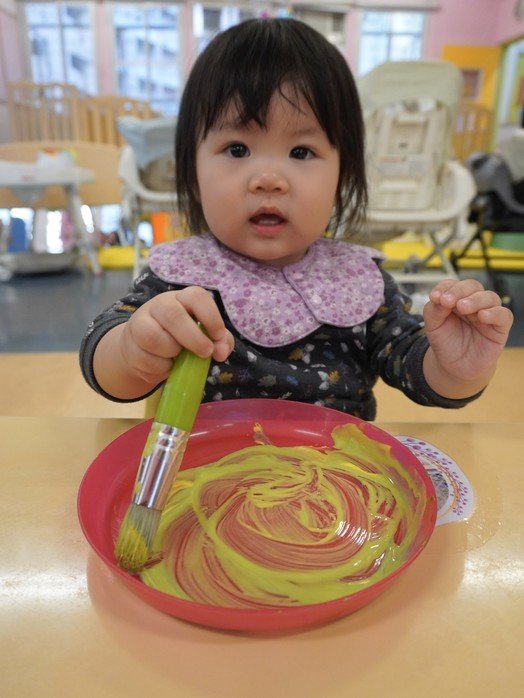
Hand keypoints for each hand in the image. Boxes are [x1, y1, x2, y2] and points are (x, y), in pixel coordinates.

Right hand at [119, 286, 234, 384]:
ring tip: (178, 356)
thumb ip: (220, 342)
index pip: (196, 296)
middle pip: (173, 315)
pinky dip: (161, 367)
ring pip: (154, 336)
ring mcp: (141, 321)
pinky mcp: (129, 342)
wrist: (145, 351)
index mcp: (183, 298)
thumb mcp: (204, 337)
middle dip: (193, 338)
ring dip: (172, 352)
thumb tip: (221, 352)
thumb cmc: (181, 339)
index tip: (217, 336)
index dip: (210, 316)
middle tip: (205, 353)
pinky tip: (165, 364)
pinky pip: (146, 358)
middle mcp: (160, 304)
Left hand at [423, 279, 512, 384]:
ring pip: (490, 297)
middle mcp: (474, 303)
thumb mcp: (433, 327)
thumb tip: (439, 299)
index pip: (453, 285)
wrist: (455, 367)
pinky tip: (482, 316)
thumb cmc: (446, 343)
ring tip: (462, 307)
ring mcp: (488, 314)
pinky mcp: (500, 328)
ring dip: (476, 300)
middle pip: (472, 286)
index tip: (435, 297)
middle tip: (447, 301)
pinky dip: (495, 313)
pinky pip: (504, 316)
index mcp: (456, 299)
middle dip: (459, 291)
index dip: (445, 287)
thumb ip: (433, 311)